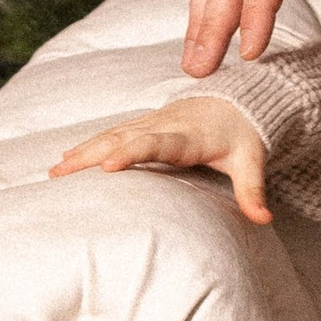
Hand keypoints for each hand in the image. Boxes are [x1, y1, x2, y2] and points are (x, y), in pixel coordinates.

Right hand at [50, 94, 272, 223]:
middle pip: (123, 138)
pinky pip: (112, 132)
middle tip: (62, 174)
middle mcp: (164, 125)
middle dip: (92, 155)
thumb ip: (253, 190)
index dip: (132, 152)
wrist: (239, 101)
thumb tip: (265, 218)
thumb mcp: (252, 162)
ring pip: (112, 134)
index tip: (108, 166)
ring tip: (55, 171)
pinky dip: (88, 144)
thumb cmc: (244, 136)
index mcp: (188, 136)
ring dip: (83, 151)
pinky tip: (67, 159)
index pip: (156, 143)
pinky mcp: (144, 122)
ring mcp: (151, 121)